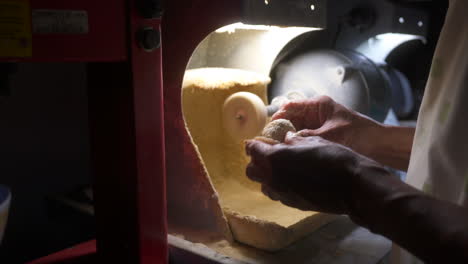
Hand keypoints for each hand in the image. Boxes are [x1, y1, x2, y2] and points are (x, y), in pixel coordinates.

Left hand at [245, 132, 389, 214]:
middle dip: (256, 161)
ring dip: (266, 175)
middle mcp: (273, 177)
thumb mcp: (313, 141)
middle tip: (268, 153)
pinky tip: (291, 180)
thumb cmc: (334, 158)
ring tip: (280, 168)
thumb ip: (294, 140)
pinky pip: (277, 194)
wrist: (352, 186)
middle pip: (251, 170)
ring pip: (263, 185)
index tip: (256, 141)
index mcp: (275, 158)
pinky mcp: (292, 204)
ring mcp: (282, 193)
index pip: (252, 150)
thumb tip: (286, 139)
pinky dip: (278, 186)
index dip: (253, 144)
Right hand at [272, 96, 382, 157]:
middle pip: (291, 118)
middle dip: (280, 129)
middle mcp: (316, 113)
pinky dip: (296, 145)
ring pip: (296, 130)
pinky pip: (303, 139)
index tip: (269, 130)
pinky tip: (290, 154)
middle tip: (270, 143)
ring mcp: (319, 125)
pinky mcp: (322, 136)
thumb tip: (285, 141)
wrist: (380, 146)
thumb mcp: (329, 136)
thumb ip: (306, 137)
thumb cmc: (358, 135)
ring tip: (277, 150)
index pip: (290, 106)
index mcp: (318, 105)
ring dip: (287, 138)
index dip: (278, 116)